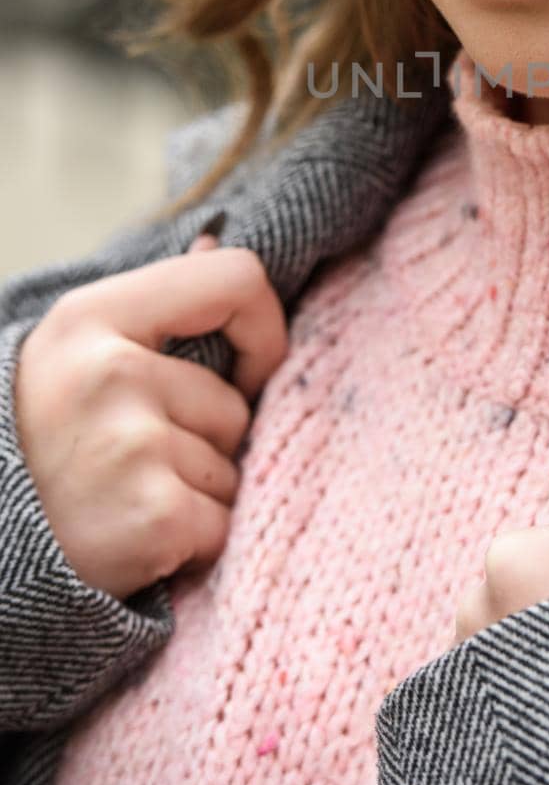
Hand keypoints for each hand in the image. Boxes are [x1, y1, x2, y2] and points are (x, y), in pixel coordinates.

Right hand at [13, 230, 288, 601]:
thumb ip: (159, 304)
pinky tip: (138, 541)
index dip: (262, 329)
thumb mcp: (82, 351)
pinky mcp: (154, 517)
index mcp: (91, 317)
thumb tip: (213, 240)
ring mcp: (131, 446)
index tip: (246, 372)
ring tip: (130, 498)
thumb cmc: (49, 440)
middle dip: (206, 442)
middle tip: (135, 463)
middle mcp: (109, 374)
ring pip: (233, 466)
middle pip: (235, 401)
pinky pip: (224, 523)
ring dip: (199, 494)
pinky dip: (195, 544)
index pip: (237, 279)